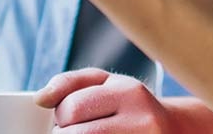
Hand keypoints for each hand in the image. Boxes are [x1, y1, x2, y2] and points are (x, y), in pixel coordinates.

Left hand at [36, 69, 175, 132]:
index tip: (70, 118)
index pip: (72, 108)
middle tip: (76, 131)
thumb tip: (40, 99)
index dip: (62, 116)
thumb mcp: (105, 83)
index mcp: (130, 94)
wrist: (172, 131)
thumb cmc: (129, 105)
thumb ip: (69, 84)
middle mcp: (142, 122)